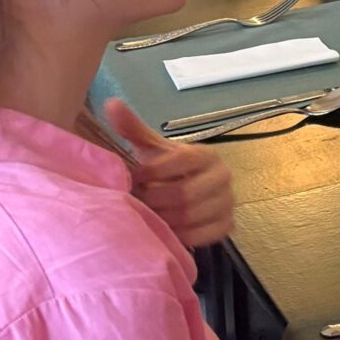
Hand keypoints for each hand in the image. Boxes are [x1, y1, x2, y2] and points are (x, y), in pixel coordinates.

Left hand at [103, 99, 234, 248]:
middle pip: (184, 193)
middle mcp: (223, 176)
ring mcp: (228, 202)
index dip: (154, 171)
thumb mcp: (150, 148)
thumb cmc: (165, 169)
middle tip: (136, 203)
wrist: (186, 192)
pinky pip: (201, 235)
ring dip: (163, 219)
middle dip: (154, 200)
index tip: (134, 178)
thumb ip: (132, 128)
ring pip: (191, 216)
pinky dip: (179, 235)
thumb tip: (111, 103)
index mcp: (206, 154)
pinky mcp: (227, 225)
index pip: (182, 160)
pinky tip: (164, 231)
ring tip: (146, 216)